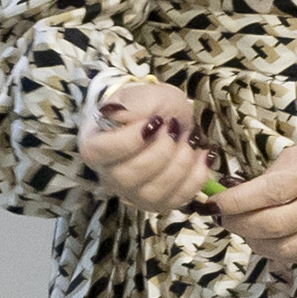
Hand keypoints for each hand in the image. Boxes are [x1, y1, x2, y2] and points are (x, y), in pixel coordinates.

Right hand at [78, 79, 214, 214]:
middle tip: (176, 128)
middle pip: (126, 177)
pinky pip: (177, 200)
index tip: (154, 122)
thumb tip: (131, 119)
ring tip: (191, 139)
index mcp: (94, 144)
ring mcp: (132, 193)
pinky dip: (196, 177)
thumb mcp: (144, 95)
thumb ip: (136, 104)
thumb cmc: (150, 108)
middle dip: (160, 152)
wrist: (170, 120)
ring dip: (180, 165)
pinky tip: (202, 155)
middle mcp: (108, 174)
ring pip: (152, 194)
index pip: (99, 152)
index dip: (128, 141)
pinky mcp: (158, 203)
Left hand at [215, 135, 296, 273]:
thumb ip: (276, 172)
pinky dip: (275, 251)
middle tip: (222, 217)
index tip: (214, 202)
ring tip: (241, 228)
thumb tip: (239, 191)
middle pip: (274, 224)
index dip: (238, 201)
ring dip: (253, 242)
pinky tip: (265, 238)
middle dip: (238, 223)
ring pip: (285, 248)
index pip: (272, 191)